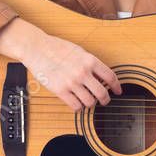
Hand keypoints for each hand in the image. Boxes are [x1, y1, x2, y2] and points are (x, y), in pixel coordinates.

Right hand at [0, 17, 120, 110]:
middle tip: (104, 101)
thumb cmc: (57, 48)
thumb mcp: (79, 51)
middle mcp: (83, 72)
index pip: (110, 77)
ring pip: (90, 102)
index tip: (118, 91)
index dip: (116, 86)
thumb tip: (101, 76)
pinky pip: (75, 106)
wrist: (37, 48)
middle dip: (105, 99)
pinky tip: (76, 103)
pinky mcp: (60, 91)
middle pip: (102, 93)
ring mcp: (72, 82)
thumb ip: (90, 63)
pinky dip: (78, 107)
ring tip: (87, 100)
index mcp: (89, 60)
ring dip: (90, 103)